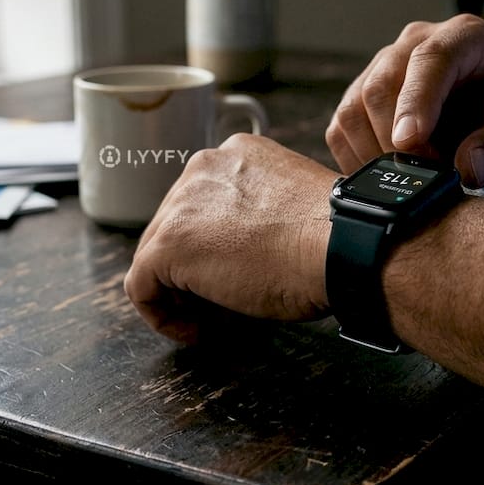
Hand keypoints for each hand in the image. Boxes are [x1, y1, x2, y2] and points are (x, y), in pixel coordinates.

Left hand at [125, 134, 336, 343]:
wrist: (342, 244)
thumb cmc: (336, 236)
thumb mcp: (294, 209)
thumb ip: (261, 217)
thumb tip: (248, 252)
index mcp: (237, 154)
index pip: (204, 203)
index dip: (213, 245)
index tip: (237, 273)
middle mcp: (204, 167)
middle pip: (175, 226)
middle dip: (192, 270)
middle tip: (222, 304)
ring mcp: (181, 204)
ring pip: (155, 256)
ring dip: (179, 292)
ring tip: (212, 319)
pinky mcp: (168, 245)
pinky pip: (141, 287)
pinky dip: (162, 314)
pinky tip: (195, 330)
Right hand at [326, 14, 483, 189]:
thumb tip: (469, 167)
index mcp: (467, 38)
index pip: (432, 58)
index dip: (416, 101)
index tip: (409, 143)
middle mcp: (417, 43)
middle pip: (382, 85)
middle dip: (395, 140)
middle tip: (424, 177)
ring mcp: (384, 67)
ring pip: (354, 108)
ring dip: (374, 153)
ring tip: (411, 179)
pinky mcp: (362, 96)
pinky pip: (341, 128)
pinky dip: (357, 159)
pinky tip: (388, 178)